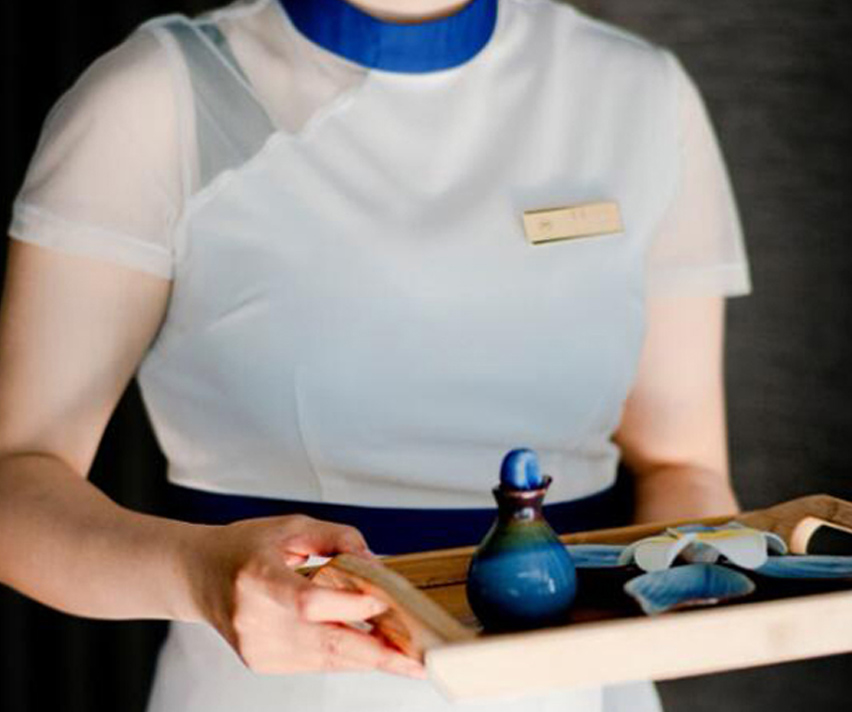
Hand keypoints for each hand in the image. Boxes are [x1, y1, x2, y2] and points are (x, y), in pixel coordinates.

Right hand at [188, 514, 425, 678]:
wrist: (199, 576)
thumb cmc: (245, 547)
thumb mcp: (290, 526)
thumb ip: (336, 537)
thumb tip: (376, 561)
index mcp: (257, 577)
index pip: (307, 602)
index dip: (347, 607)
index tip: (381, 603)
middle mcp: (254, 618)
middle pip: (324, 643)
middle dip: (377, 653)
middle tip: (418, 659)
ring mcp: (258, 647)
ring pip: (325, 660)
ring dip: (370, 659)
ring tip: (410, 659)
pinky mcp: (263, 662)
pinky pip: (315, 663)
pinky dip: (348, 658)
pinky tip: (375, 653)